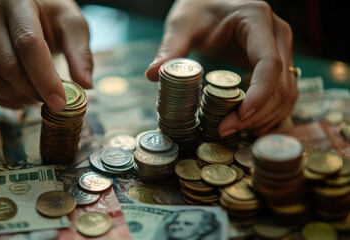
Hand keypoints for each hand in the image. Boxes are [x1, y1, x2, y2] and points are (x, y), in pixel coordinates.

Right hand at [0, 0, 92, 111]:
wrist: (27, 12)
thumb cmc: (52, 19)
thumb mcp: (73, 27)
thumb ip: (81, 54)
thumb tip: (85, 84)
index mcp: (18, 3)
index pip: (28, 45)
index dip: (44, 78)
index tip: (60, 103)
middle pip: (8, 66)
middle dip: (34, 92)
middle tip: (53, 101)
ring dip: (18, 98)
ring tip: (37, 98)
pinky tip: (18, 99)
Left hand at [145, 0, 297, 135]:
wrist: (212, 1)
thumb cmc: (199, 8)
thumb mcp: (182, 23)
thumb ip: (170, 47)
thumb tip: (152, 74)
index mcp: (256, 19)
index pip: (269, 63)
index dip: (259, 93)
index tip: (241, 116)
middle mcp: (277, 34)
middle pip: (282, 83)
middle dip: (258, 113)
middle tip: (226, 131)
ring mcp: (282, 49)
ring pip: (288, 92)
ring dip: (266, 117)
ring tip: (236, 132)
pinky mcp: (278, 63)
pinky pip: (283, 92)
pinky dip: (269, 112)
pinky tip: (249, 126)